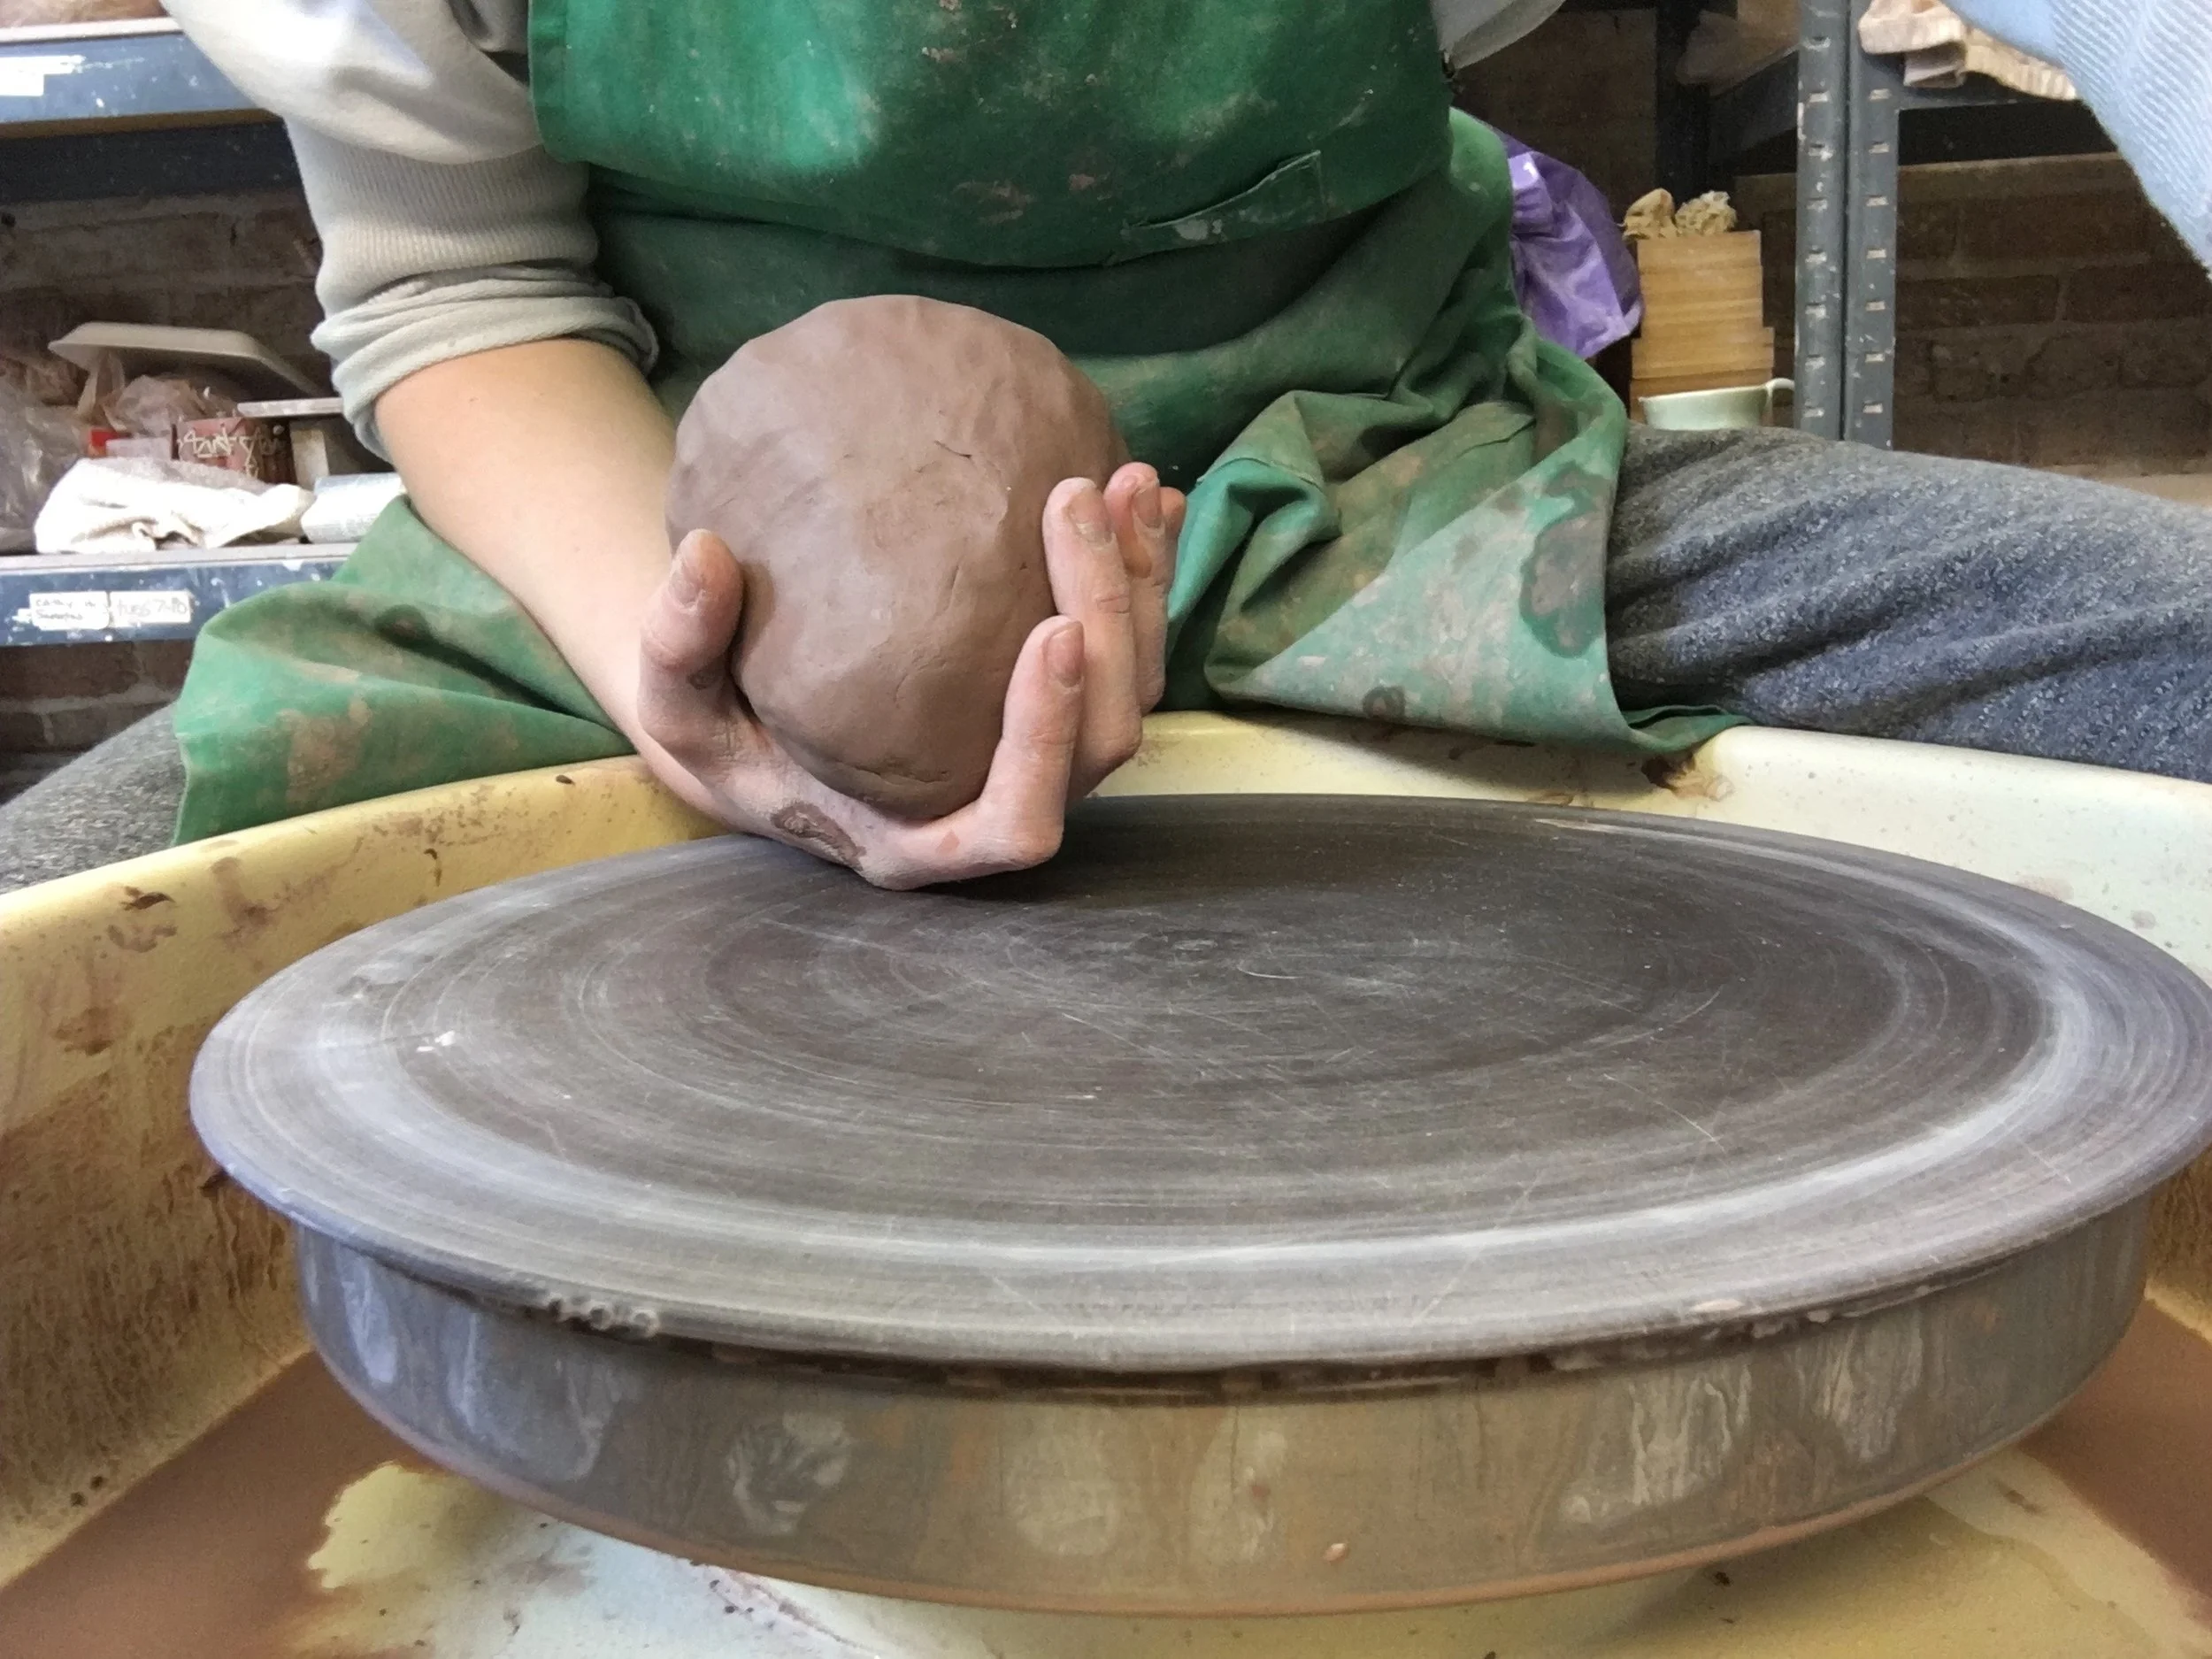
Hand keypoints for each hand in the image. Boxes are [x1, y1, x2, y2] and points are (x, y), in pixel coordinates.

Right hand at [636, 462, 1183, 888]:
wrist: (760, 722)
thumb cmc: (724, 731)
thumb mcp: (676, 705)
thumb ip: (677, 645)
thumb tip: (702, 559)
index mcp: (921, 837)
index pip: (1017, 823)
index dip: (1050, 737)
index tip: (1053, 629)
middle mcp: (996, 806)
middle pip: (1102, 744)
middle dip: (1109, 622)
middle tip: (1077, 503)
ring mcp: (1038, 753)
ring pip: (1133, 694)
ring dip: (1142, 590)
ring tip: (1125, 482)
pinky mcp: (1056, 699)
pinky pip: (1127, 646)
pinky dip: (1145, 573)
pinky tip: (1144, 493)